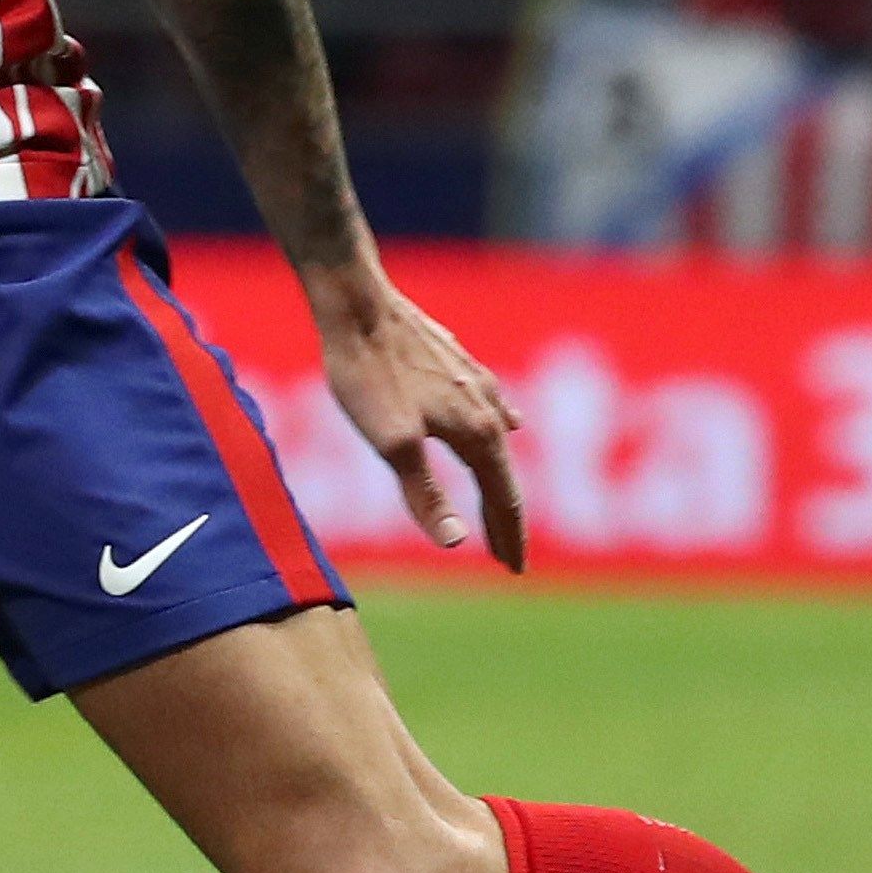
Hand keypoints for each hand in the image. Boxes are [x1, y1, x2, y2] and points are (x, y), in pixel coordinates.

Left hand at [315, 278, 526, 570]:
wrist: (356, 302)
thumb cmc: (367, 374)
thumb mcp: (391, 443)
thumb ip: (423, 495)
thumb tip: (455, 543)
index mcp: (477, 432)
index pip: (502, 498)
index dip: (508, 537)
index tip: (515, 570)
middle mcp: (486, 405)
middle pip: (504, 473)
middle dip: (507, 517)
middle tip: (510, 556)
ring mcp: (473, 379)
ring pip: (497, 439)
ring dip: (501, 476)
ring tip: (503, 502)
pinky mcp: (454, 360)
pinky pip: (490, 405)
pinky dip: (500, 429)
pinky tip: (506, 422)